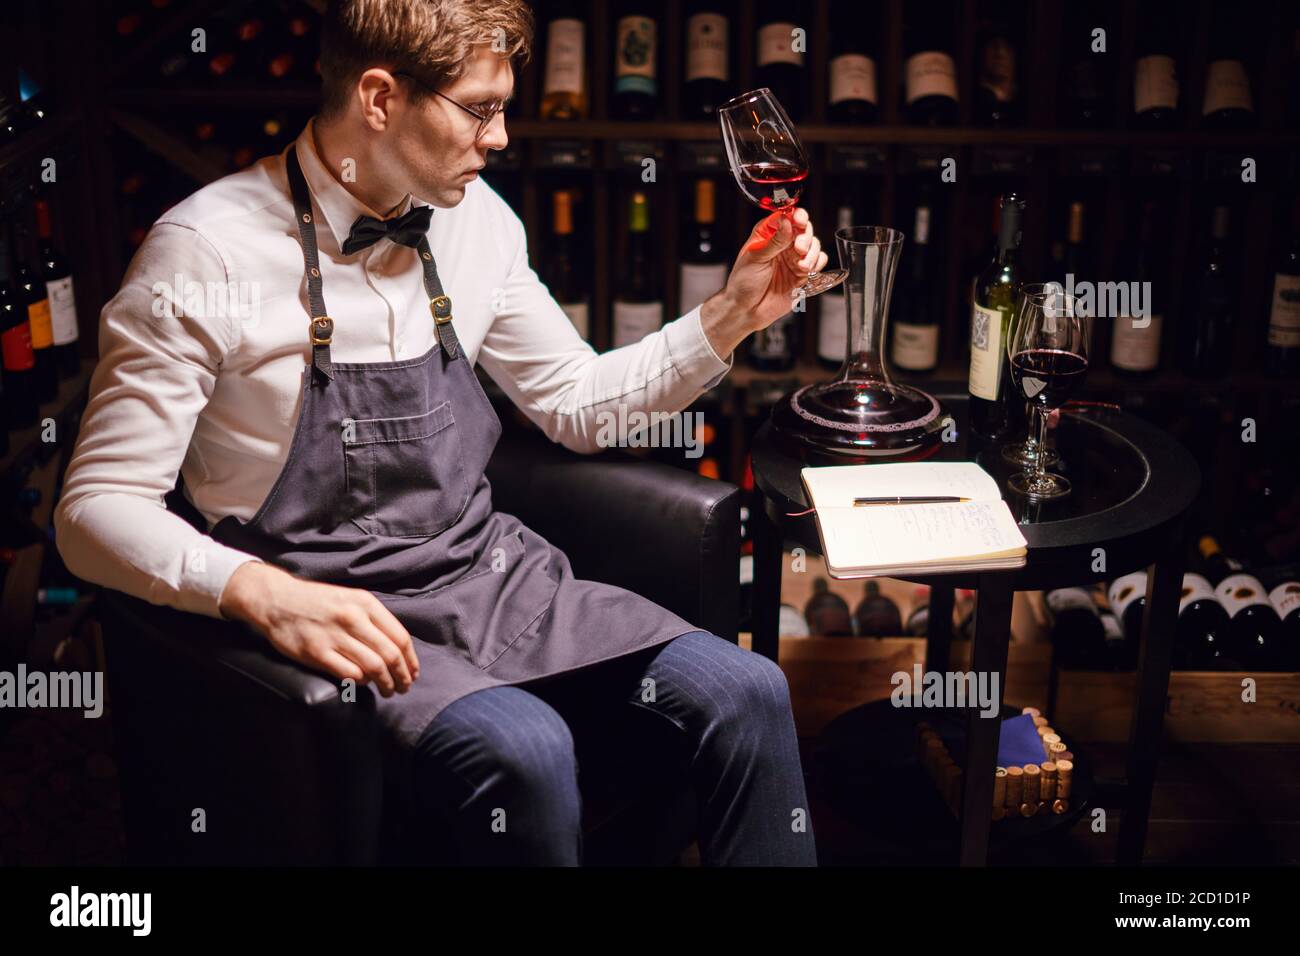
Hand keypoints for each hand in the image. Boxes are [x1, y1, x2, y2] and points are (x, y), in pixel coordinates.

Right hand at [218, 561, 419, 696]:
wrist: (277, 600)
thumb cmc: (318, 602)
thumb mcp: (351, 599)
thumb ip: (373, 619)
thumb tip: (397, 647)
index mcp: (366, 603)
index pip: (400, 637)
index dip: (410, 660)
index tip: (413, 673)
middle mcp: (353, 618)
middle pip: (390, 655)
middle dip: (402, 676)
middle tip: (404, 687)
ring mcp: (335, 636)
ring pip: (373, 667)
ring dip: (386, 683)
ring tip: (389, 690)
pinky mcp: (317, 653)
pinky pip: (350, 674)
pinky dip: (362, 682)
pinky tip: (364, 684)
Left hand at [698, 207, 828, 360]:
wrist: (747, 310)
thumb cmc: (743, 283)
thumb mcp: (755, 258)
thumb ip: (774, 241)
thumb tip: (787, 222)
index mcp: (768, 235)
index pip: (787, 217)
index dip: (796, 216)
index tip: (799, 221)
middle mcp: (783, 244)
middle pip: (804, 229)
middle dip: (806, 237)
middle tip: (799, 249)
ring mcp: (794, 259)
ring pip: (814, 245)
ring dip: (812, 253)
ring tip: (802, 266)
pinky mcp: (802, 274)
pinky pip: (819, 262)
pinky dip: (817, 263)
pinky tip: (806, 270)